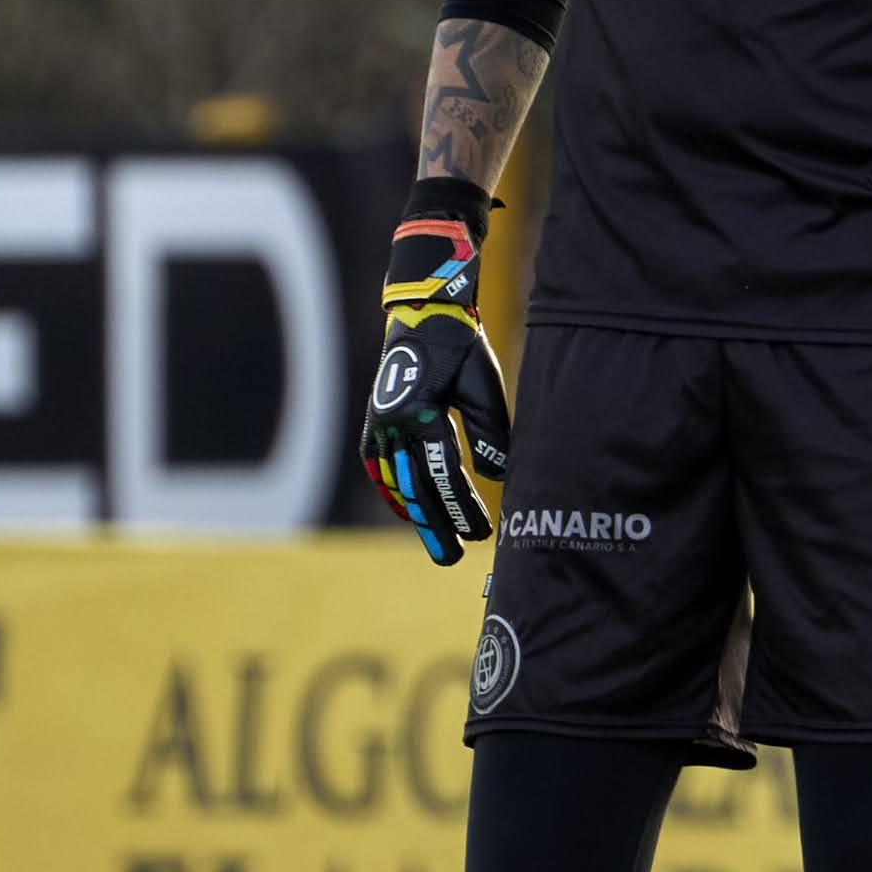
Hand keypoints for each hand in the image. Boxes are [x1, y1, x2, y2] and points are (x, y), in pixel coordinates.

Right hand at [361, 186, 513, 561]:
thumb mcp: (482, 383)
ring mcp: (377, 427)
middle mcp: (392, 426)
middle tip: (454, 557)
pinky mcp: (373, 426)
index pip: (444, 475)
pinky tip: (407, 513)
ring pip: (395, 485)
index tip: (481, 532)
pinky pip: (379, 470)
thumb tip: (498, 476)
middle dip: (438, 525)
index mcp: (421, 414)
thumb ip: (490, 430)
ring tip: (435, 544)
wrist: (419, 314)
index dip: (462, 508)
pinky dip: (393, 494)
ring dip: (416, 516)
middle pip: (417, 489)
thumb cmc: (459, 347)